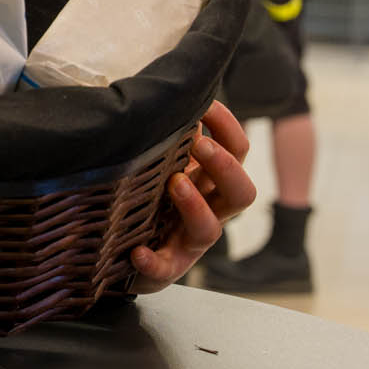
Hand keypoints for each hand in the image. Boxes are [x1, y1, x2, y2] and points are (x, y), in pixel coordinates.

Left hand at [130, 101, 254, 292]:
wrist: (127, 254)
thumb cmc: (152, 199)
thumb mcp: (162, 163)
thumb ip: (170, 138)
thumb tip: (166, 100)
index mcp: (211, 181)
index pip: (238, 151)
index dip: (228, 127)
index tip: (206, 104)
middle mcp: (211, 211)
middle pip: (242, 192)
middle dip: (226, 167)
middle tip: (201, 145)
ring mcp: (190, 242)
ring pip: (211, 228)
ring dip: (195, 204)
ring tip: (175, 183)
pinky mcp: (166, 268)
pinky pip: (165, 268)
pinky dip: (153, 261)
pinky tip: (137, 252)